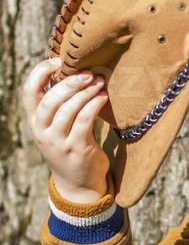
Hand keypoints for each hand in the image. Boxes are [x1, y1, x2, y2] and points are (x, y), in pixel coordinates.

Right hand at [22, 57, 109, 199]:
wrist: (79, 183)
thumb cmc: (71, 146)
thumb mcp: (57, 126)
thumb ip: (60, 104)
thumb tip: (76, 70)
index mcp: (35, 121)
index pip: (28, 92)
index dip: (40, 72)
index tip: (58, 61)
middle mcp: (42, 131)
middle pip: (50, 99)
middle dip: (70, 82)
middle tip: (88, 73)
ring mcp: (58, 141)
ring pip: (68, 109)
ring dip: (86, 92)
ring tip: (100, 83)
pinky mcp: (77, 148)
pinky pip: (84, 120)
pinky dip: (94, 104)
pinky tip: (103, 97)